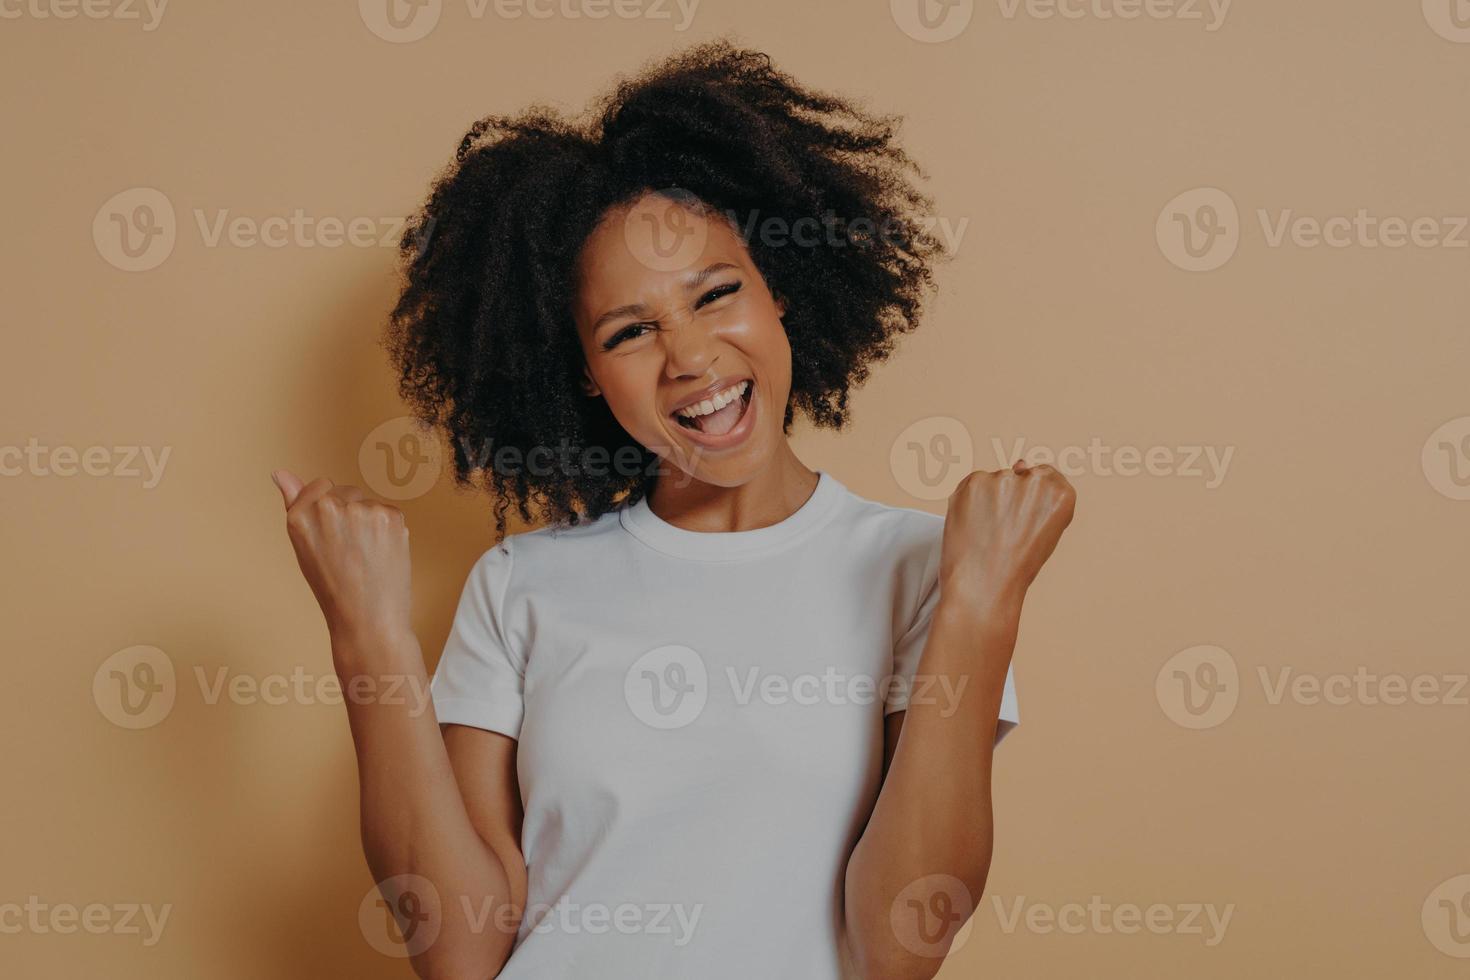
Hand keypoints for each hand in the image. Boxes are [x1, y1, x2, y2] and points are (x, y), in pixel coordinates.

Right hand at [271, 469, 412, 642]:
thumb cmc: (333, 587)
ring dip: (370, 522)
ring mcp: (361, 510)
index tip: (332, 534)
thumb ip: (294, 503)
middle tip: (349, 551)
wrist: (367, 618)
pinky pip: (389, 512)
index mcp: (300, 515)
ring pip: (368, 503)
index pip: (320, 485)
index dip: (329, 511)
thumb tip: (279, 473)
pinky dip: (389, 530)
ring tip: (365, 555)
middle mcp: (328, 507)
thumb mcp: (304, 546)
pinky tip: (382, 553)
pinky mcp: (390, 515)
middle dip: (350, 514)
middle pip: (347, 492)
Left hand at [938, 459, 1075, 616]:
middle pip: (1018, 476)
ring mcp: (1005, 478)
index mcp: (1062, 495)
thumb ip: (1039, 498)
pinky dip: (968, 501)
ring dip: (987, 499)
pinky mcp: (975, 481)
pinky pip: (972, 485)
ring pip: (993, 481)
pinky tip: (971, 525)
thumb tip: (1020, 464)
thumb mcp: (1044, 533)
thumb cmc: (1015, 567)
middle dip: (1008, 497)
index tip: (1020, 516)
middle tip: (1000, 530)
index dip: (1029, 498)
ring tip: (986, 533)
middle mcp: (1037, 481)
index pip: (1045, 476)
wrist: (984, 586)